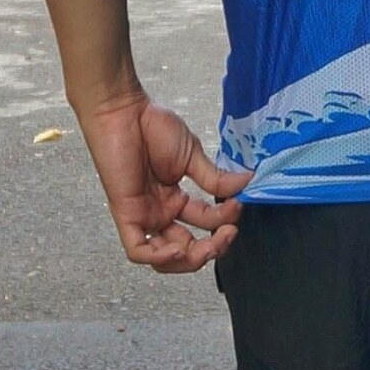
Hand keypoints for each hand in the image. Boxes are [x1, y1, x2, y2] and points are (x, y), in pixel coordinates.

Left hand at [76, 95, 252, 271]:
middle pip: (187, 248)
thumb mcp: (191, 155)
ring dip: (190, 259)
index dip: (223, 220)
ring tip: (210, 247)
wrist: (123, 110)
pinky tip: (179, 249)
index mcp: (175, 199)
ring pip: (163, 258)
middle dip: (212, 247)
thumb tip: (246, 183)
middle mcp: (160, 212)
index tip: (239, 205)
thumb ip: (215, 177)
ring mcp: (143, 215)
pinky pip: (138, 250)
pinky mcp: (126, 214)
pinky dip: (159, 257)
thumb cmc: (151, 125)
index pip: (204, 223)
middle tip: (229, 234)